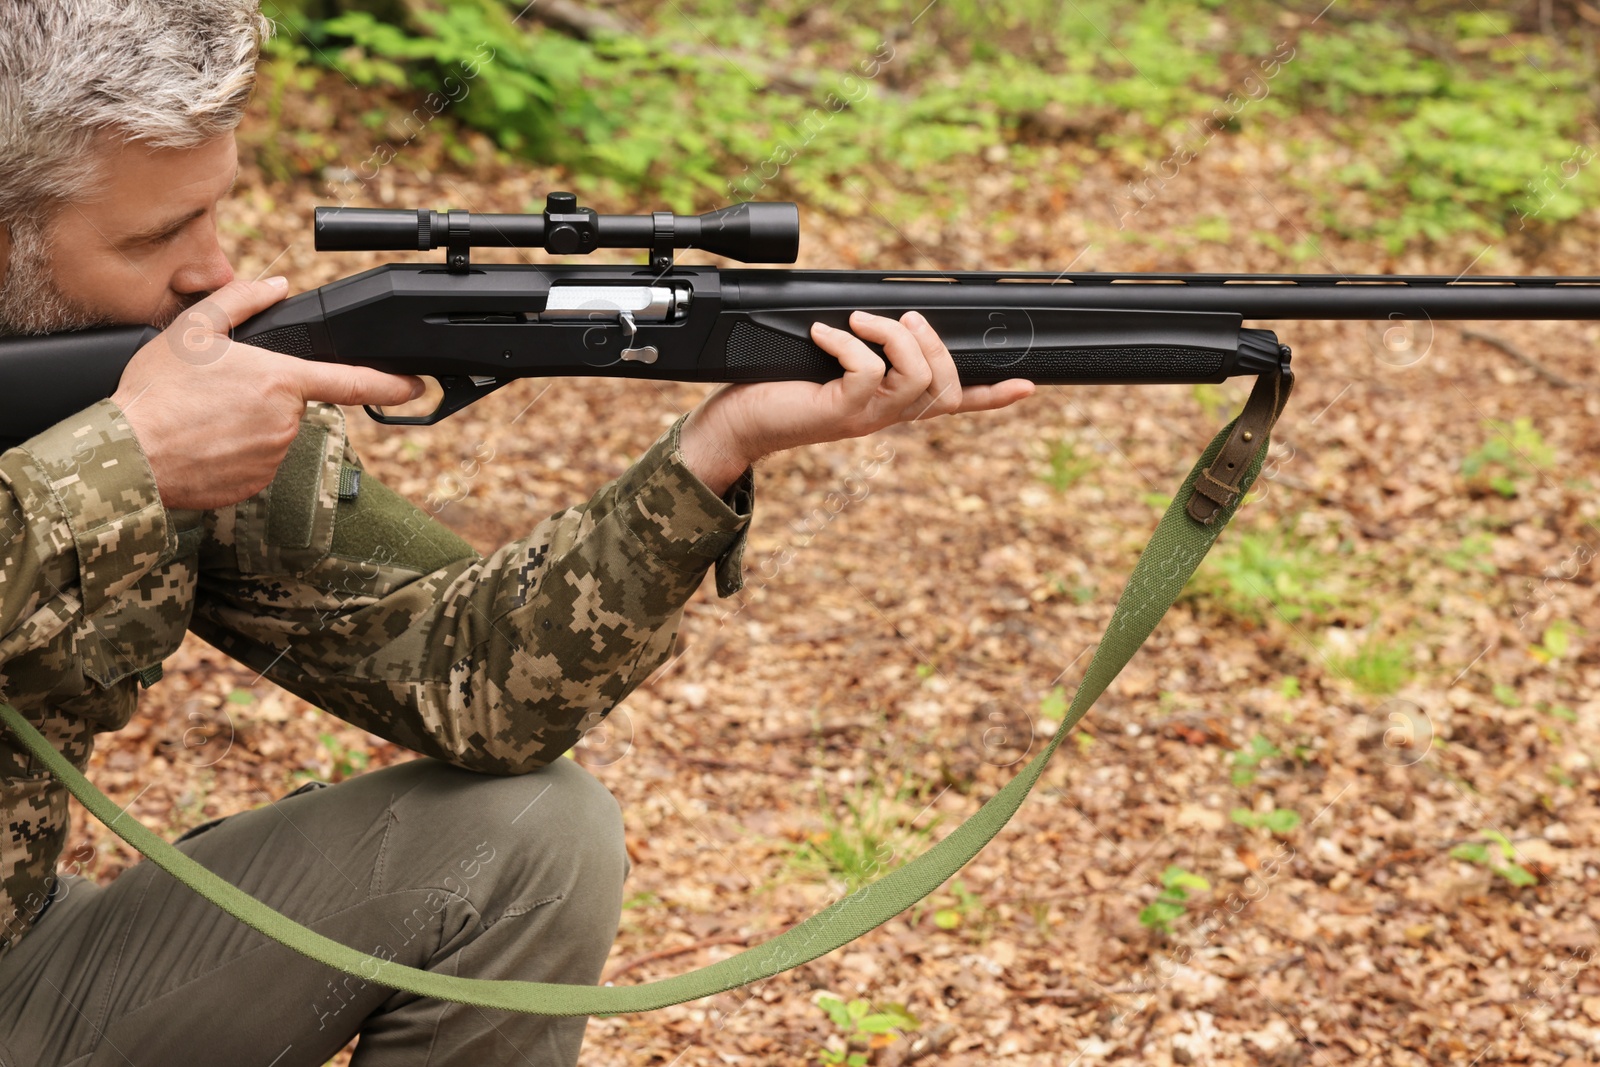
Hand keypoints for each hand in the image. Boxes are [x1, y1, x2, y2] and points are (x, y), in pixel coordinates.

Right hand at [112, 277, 424, 509]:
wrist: (131, 456)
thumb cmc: (158, 392)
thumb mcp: (194, 330)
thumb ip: (240, 302)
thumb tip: (275, 287)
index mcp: (280, 380)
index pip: (350, 381)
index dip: (388, 384)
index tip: (415, 387)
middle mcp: (287, 421)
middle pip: (292, 403)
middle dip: (264, 396)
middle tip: (217, 395)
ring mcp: (275, 455)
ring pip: (274, 433)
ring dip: (249, 425)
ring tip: (204, 419)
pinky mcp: (257, 483)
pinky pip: (257, 461)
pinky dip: (237, 452)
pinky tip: (206, 443)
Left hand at [680, 310, 1032, 493]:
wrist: (739, 422)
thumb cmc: (781, 387)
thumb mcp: (833, 363)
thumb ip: (866, 346)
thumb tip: (886, 311)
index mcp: (892, 404)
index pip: (954, 403)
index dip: (993, 396)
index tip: (1028, 386)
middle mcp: (887, 416)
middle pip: (945, 386)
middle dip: (930, 342)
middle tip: (897, 318)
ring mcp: (866, 418)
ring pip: (916, 378)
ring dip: (892, 337)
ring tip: (859, 322)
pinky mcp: (840, 413)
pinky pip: (868, 373)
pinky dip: (849, 343)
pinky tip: (823, 334)